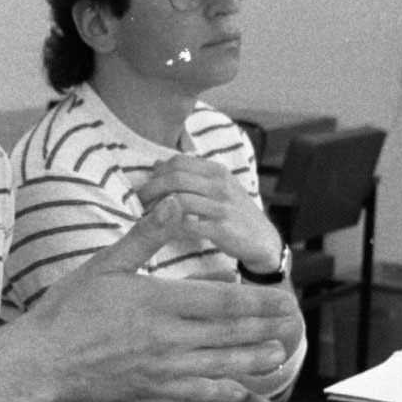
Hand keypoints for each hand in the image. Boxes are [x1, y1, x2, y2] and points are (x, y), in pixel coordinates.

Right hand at [21, 196, 296, 401]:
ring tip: (278, 354)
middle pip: (229, 334)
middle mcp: (165, 337)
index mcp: (157, 301)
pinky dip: (223, 390)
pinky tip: (240, 389)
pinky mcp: (152, 392)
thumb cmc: (69, 308)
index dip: (259, 302)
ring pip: (219, 365)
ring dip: (252, 360)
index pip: (222, 302)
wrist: (42, 360)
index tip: (285, 299)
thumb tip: (175, 203)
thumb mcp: (106, 263)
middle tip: (294, 323)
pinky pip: (197, 392)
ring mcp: (160, 369)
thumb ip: (145, 235)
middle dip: (266, 329)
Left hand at [135, 154, 283, 272]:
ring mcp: (222, 207)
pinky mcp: (221, 229)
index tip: (146, 187)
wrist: (262, 240)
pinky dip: (171, 228)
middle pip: (175, 178)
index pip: (178, 162)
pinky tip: (163, 232)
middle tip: (139, 203)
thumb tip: (157, 164)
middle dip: (151, 189)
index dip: (157, 173)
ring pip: (179, 200)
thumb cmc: (234, 213)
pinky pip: (188, 225)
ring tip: (146, 218)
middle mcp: (221, 185)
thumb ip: (190, 175)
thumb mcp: (218, 187)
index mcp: (217, 171)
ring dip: (157, 209)